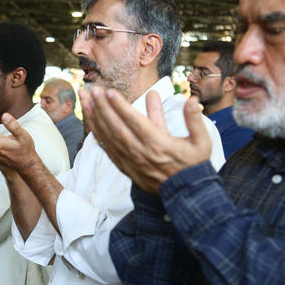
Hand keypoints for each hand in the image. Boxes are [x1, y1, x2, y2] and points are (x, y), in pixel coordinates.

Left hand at [79, 88, 211, 193]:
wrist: (183, 195)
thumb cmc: (191, 166)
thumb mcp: (201, 143)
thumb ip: (194, 120)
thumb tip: (191, 100)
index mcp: (159, 145)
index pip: (136, 123)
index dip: (121, 108)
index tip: (110, 92)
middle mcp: (141, 153)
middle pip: (116, 128)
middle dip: (102, 107)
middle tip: (92, 89)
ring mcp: (130, 160)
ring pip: (107, 137)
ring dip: (94, 116)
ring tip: (84, 98)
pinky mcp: (124, 166)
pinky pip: (106, 147)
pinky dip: (96, 132)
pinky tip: (88, 118)